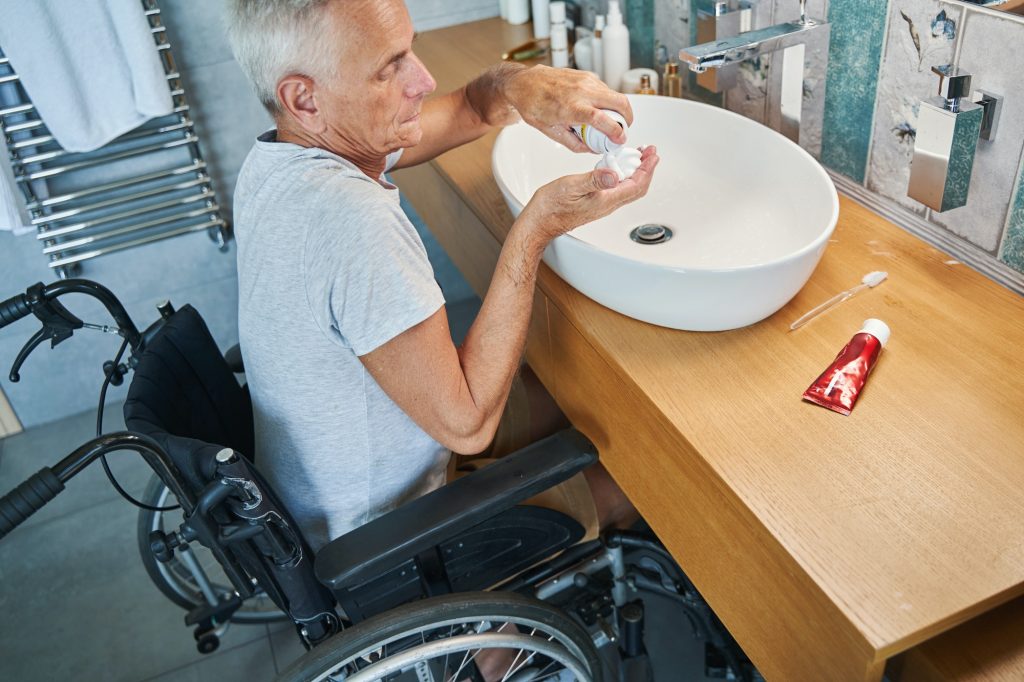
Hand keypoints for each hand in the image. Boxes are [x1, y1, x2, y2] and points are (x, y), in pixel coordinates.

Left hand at [502, 65, 632, 152]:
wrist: (523, 83)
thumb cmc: (532, 105)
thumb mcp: (551, 132)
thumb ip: (574, 143)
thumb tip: (592, 149)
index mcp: (571, 108)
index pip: (602, 119)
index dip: (616, 131)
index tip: (620, 139)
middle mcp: (582, 91)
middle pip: (619, 102)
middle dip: (628, 118)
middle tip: (623, 130)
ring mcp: (586, 80)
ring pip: (614, 95)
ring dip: (618, 109)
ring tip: (610, 120)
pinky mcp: (586, 75)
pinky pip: (605, 89)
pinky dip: (608, 100)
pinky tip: (598, 108)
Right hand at [516, 145, 658, 246]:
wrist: (540, 222)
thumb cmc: (552, 207)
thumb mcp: (573, 186)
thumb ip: (595, 180)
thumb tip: (615, 175)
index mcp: (606, 200)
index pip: (636, 185)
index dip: (648, 169)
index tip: (652, 155)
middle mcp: (607, 204)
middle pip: (636, 187)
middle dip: (646, 169)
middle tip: (650, 153)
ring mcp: (602, 204)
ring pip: (628, 188)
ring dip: (636, 172)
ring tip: (638, 157)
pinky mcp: (595, 202)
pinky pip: (617, 189)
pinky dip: (623, 175)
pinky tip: (616, 167)